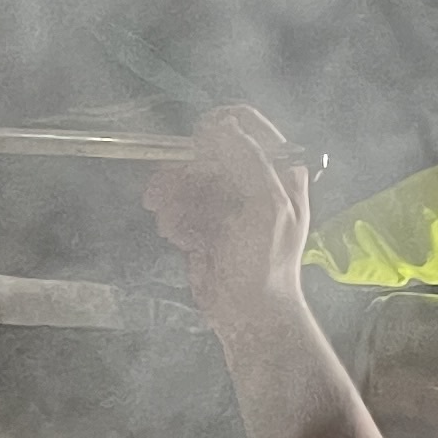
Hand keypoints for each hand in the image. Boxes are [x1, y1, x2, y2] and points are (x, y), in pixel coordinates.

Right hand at [144, 105, 313, 322]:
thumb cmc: (266, 260)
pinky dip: (175, 218)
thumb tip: (223, 124)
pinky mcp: (206, 224)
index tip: (193, 140)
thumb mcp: (266, 206)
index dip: (218, 125)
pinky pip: (182, 206)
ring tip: (169, 222)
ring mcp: (227, 202)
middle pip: (208, 153)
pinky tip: (177, 237)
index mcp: (278, 170)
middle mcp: (253, 180)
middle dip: (183, 172)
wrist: (249, 313)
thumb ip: (249, 160)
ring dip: (173, 198)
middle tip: (159, 190)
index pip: (248, 125)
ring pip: (189, 179)